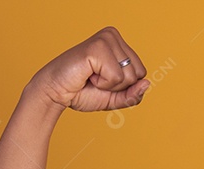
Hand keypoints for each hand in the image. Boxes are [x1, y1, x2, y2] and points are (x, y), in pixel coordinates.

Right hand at [28, 26, 149, 111]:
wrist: (56, 93)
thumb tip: (147, 83)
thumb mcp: (114, 98)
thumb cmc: (82, 91)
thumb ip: (133, 95)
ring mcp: (105, 39)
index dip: (124, 87)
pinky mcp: (97, 47)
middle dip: (118, 87)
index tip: (103, 81)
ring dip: (109, 85)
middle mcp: (113, 35)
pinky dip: (102, 84)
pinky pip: (116, 76)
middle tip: (96, 80)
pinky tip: (88, 74)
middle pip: (138, 74)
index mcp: (119, 43)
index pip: (142, 73)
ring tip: (91, 76)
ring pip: (128, 76)